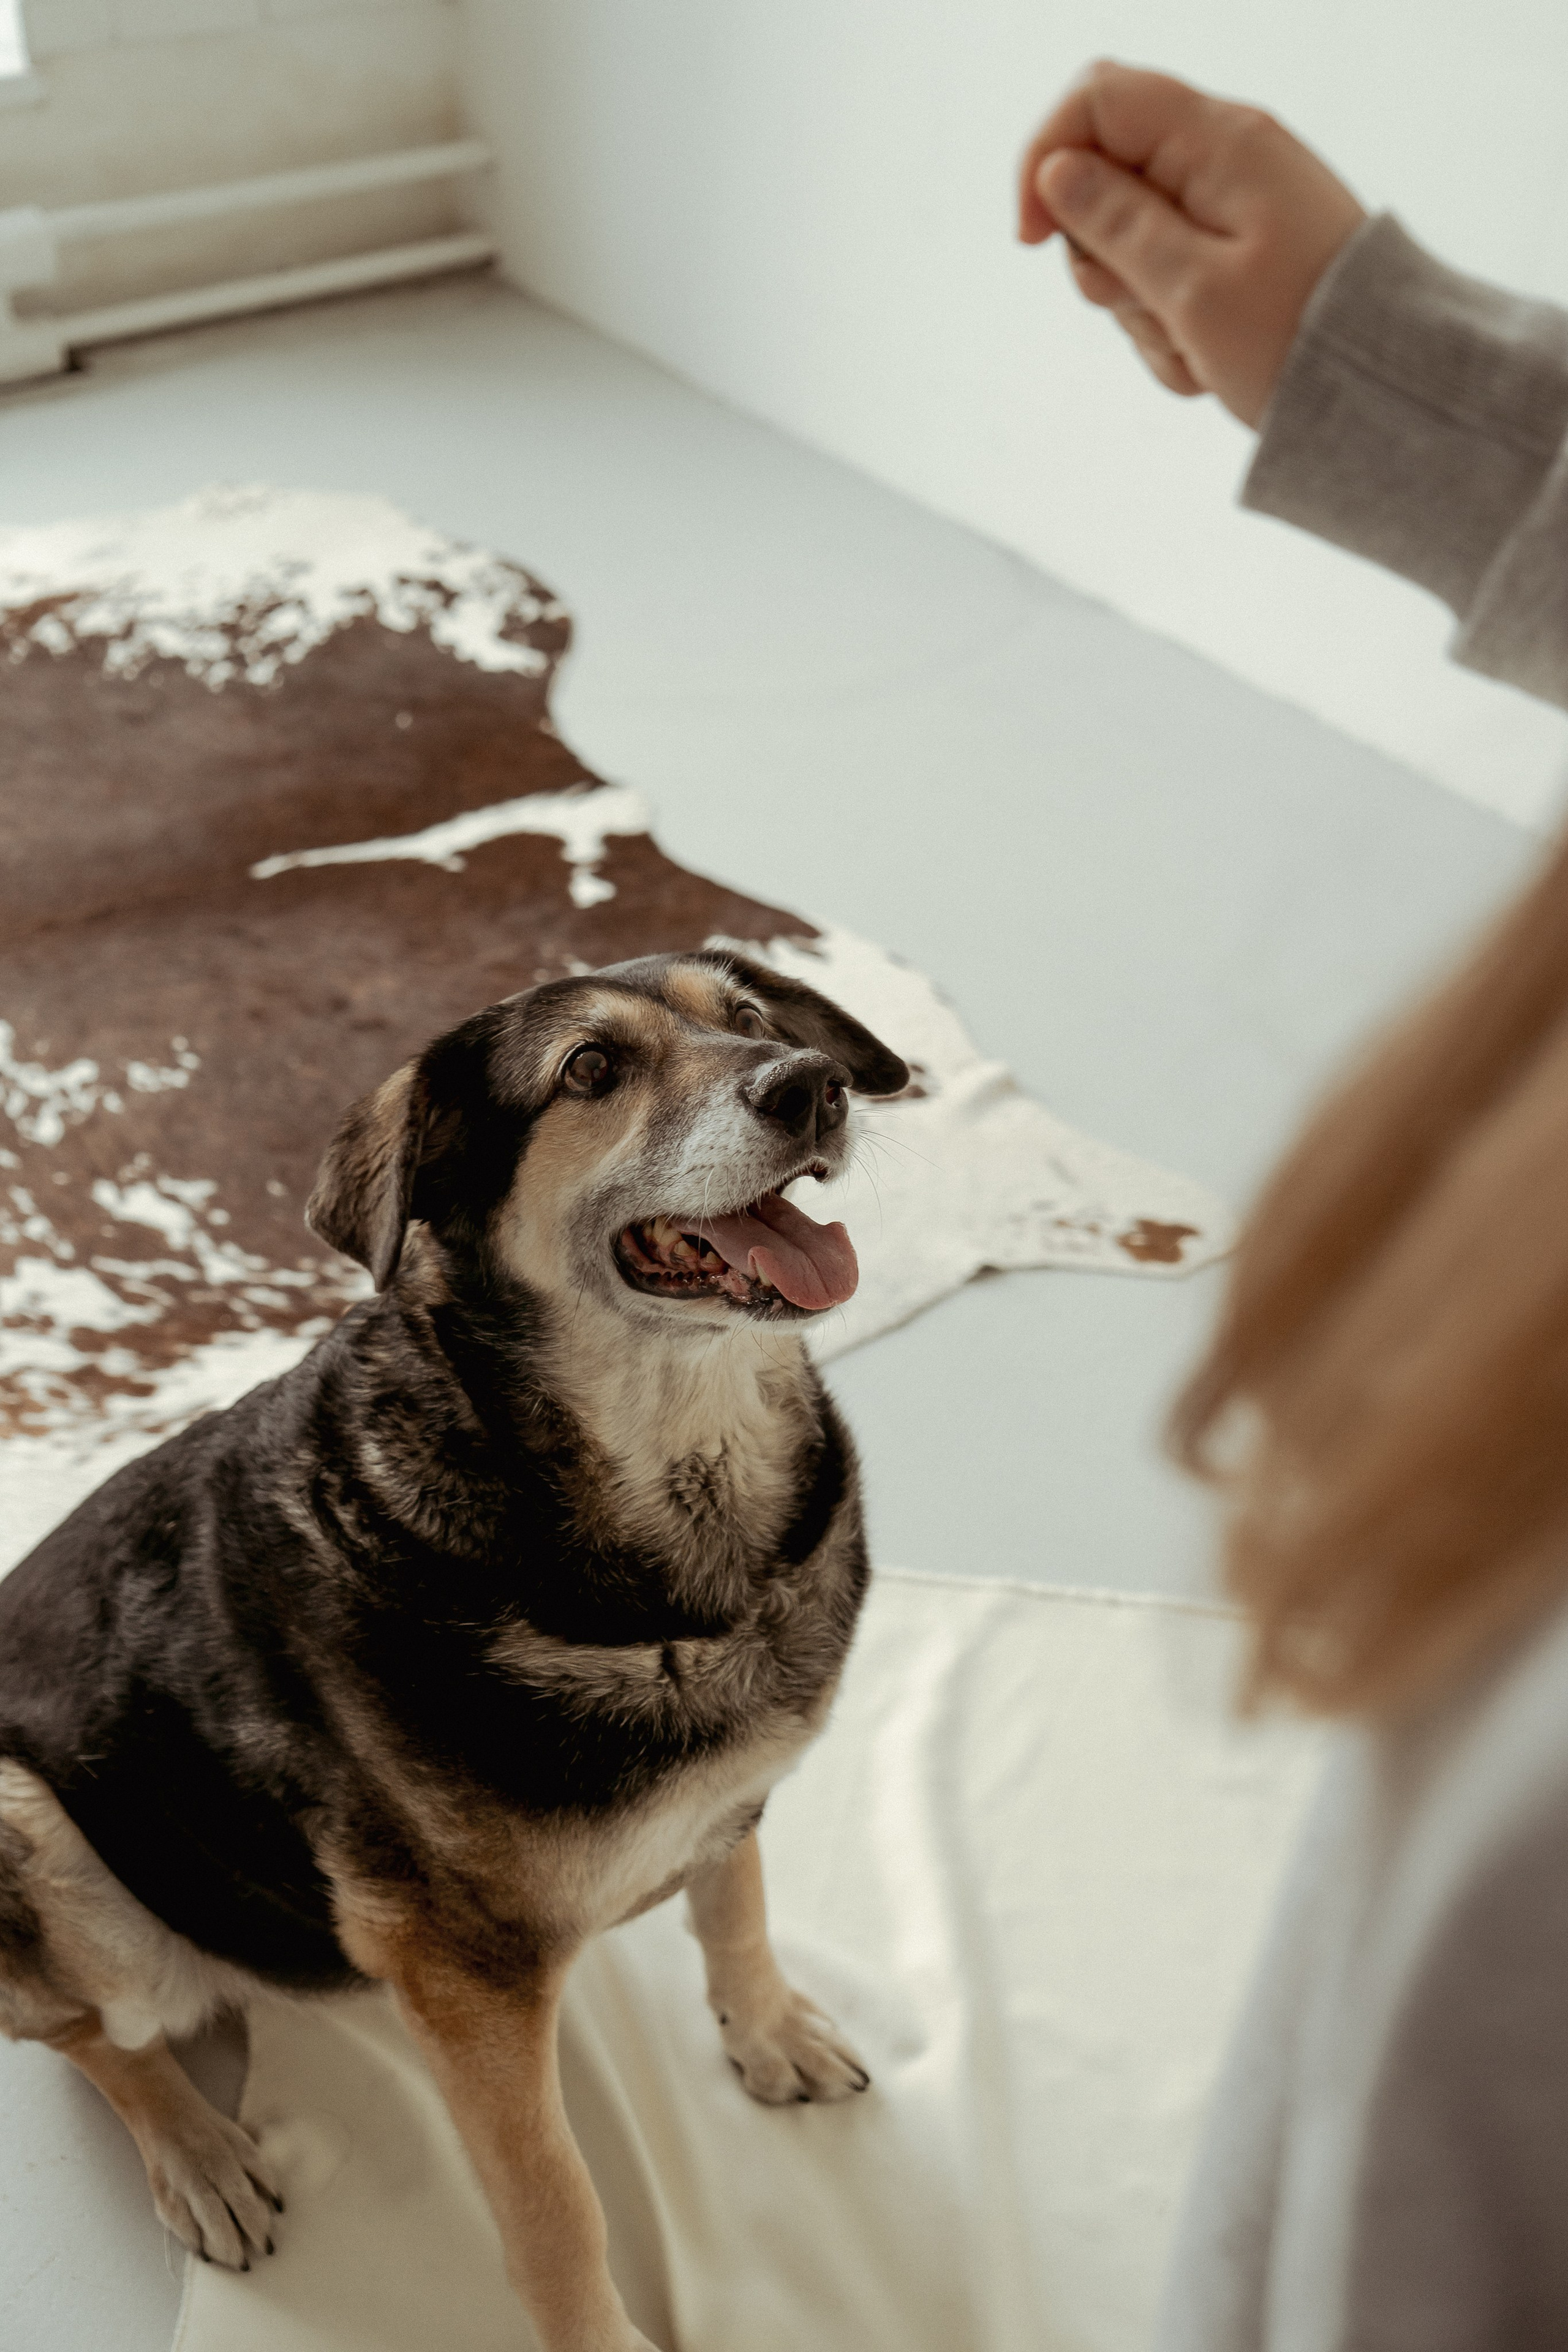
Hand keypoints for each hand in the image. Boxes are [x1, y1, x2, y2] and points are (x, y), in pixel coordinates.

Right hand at [1017, 60, 1366, 426]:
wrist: (1384, 385)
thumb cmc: (1298, 338)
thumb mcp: (1191, 288)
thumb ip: (1116, 223)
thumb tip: (1056, 172)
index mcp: (1217, 143)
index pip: (1095, 98)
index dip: (1043, 160)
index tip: (1032, 242)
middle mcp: (1224, 158)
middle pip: (1103, 179)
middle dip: (1098, 257)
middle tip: (1147, 309)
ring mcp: (1232, 205)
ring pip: (1130, 243)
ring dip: (1138, 309)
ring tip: (1191, 346)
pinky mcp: (1237, 252)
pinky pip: (1168, 281)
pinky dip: (1170, 327)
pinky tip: (1207, 358)